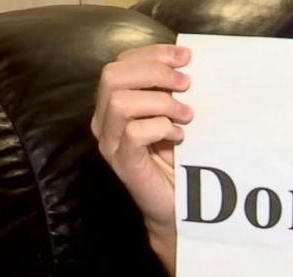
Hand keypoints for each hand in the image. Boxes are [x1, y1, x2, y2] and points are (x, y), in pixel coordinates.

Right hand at [91, 44, 193, 276]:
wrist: (178, 207)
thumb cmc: (178, 162)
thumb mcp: (175, 119)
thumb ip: (171, 94)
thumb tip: (187, 64)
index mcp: (113, 105)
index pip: (120, 64)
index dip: (152, 54)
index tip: (185, 56)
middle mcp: (104, 121)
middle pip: (112, 76)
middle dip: (154, 72)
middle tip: (186, 83)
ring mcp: (110, 143)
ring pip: (121, 102)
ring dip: (160, 102)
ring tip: (186, 115)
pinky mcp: (123, 163)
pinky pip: (134, 133)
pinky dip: (160, 128)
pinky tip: (179, 137)